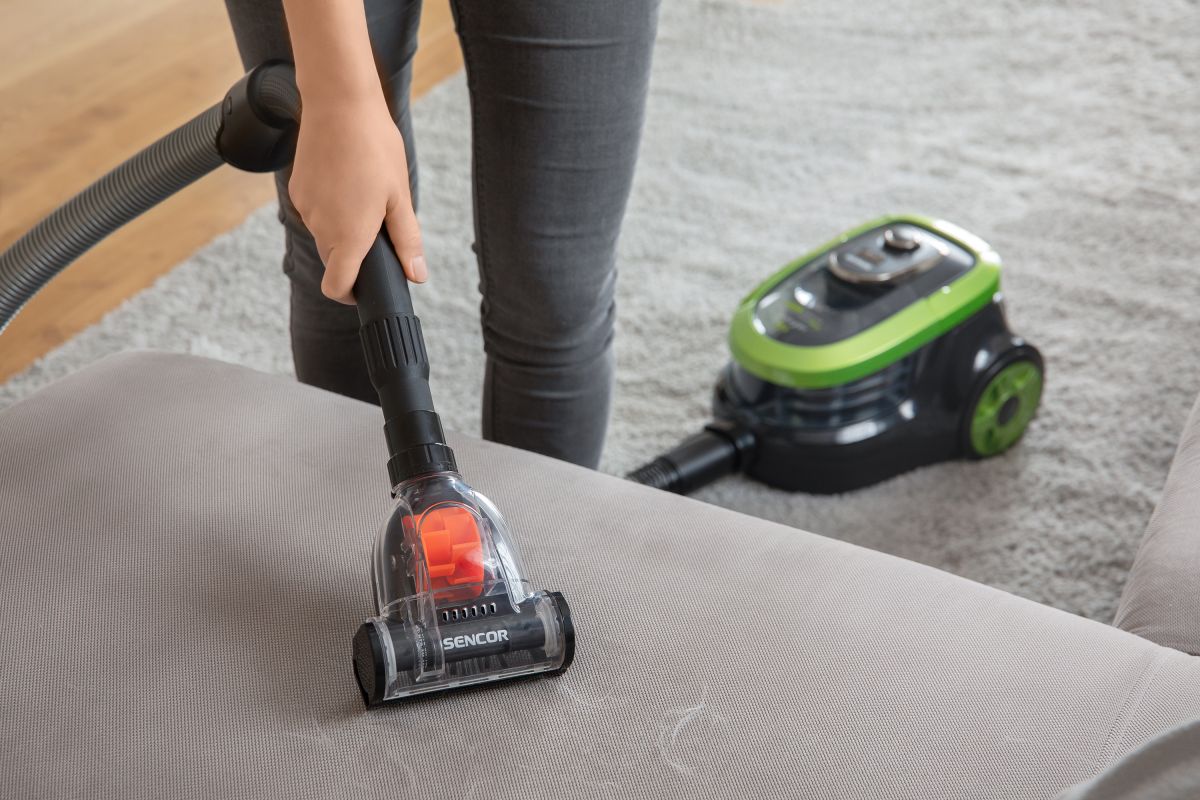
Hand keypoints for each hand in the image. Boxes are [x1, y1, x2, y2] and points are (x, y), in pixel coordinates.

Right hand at [288, 93, 426, 303]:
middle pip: (334, 261)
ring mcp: (306, 207)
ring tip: (364, 193)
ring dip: (342, 227)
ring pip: (325, 234)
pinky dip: (330, 207)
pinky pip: (315, 211)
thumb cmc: (375, 147)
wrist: (338, 102)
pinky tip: (346, 180)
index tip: (365, 287)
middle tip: (378, 226)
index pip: (336, 287)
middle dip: (354, 255)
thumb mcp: (400, 197)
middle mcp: (321, 227)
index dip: (350, 294)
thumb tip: (417, 274)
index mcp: (349, 236)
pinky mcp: (297, 189)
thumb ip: (407, 240)